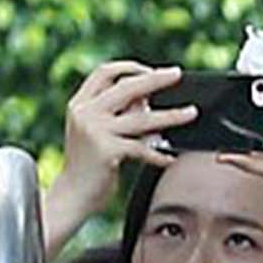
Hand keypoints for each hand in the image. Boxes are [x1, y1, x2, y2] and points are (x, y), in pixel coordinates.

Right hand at [53, 59, 187, 227]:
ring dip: (171, 116)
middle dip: (156, 79)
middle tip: (177, 75)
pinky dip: (160, 153)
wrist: (72, 194)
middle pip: (127, 87)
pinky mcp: (106, 151)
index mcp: (80, 103)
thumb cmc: (88, 165)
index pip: (104, 72)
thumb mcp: (94, 131)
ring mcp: (95, 131)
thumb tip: (147, 102)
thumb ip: (114, 114)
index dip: (129, 67)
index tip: (150, 70)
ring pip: (142, 118)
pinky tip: (171, 158)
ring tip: (191, 113)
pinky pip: (142, 148)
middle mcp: (85, 113)